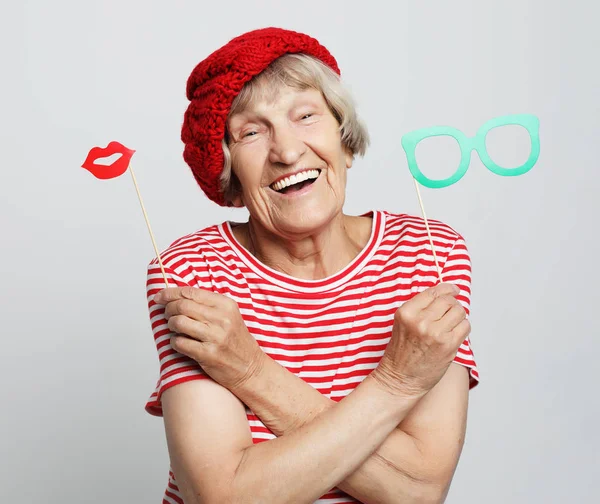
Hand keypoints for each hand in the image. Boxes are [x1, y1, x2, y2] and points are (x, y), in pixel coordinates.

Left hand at [153, 287, 264, 392]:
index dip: (170, 293)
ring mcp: (215, 337)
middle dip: (168, 309)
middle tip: (167, 314)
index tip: (159, 296)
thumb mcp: (229, 315)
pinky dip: (174, 342)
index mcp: (226, 305)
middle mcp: (222, 319)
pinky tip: (180, 343)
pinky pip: (180, 343)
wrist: (250, 367)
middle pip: (182, 306)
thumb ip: (206, 304)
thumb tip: (177, 296)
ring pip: (178, 322)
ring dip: (171, 325)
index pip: (191, 292)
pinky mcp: (208, 354)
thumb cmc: (235, 340)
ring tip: (175, 329)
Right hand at [371, 282, 470, 398]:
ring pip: (459, 312)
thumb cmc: (401, 353)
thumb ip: (420, 309)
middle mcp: (420, 321)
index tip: (453, 289)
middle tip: (451, 311)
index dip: (447, 288)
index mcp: (406, 313)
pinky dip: (463, 328)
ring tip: (451, 325)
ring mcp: (435, 333)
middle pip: (448, 301)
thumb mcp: (403, 323)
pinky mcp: (448, 345)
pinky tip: (454, 334)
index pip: (433, 292)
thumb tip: (445, 295)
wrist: (400, 379)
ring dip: (458, 316)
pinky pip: (465, 326)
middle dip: (452, 304)